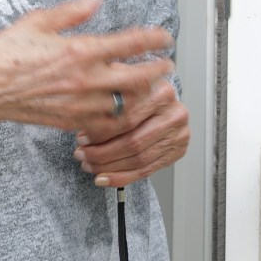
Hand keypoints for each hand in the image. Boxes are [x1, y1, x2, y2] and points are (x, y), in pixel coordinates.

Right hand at [0, 0, 174, 132]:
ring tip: (150, 87)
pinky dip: (120, 118)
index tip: (164, 37)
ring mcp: (81, 104)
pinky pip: (107, 124)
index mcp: (80, 50)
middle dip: (159, 71)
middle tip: (167, 65)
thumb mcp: (37, 21)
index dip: (153, 39)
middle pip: (139, 78)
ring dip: (143, 95)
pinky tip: (121, 110)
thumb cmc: (5, 54)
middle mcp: (86, 79)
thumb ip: (72, 11)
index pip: (130, 43)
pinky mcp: (72, 121)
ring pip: (128, 104)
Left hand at [72, 78, 189, 186]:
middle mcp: (173, 114)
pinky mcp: (176, 152)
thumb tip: (81, 119)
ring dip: (109, 167)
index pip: (128, 118)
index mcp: (160, 93)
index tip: (82, 138)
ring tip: (89, 166)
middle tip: (82, 154)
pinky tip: (104, 177)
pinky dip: (122, 177)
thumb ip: (108, 96)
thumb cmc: (139, 91)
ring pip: (138, 160)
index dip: (102, 132)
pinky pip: (146, 171)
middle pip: (133, 141)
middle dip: (102, 153)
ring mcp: (178, 136)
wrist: (163, 99)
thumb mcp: (124, 83)